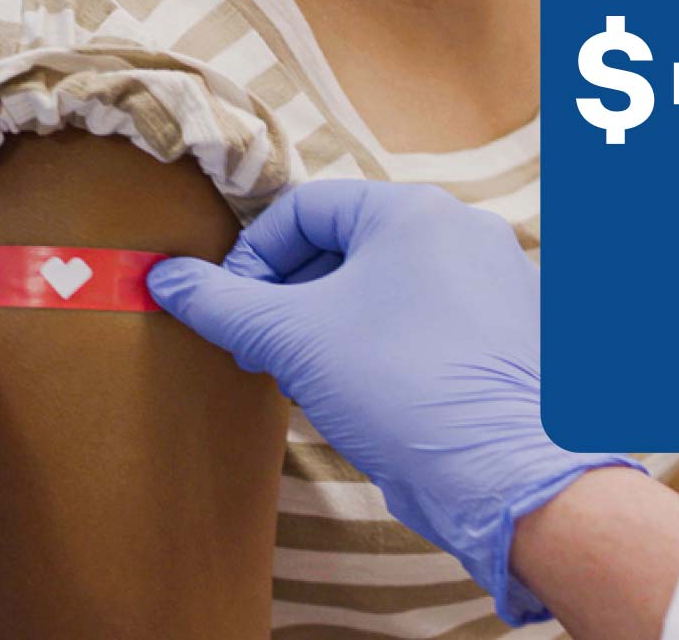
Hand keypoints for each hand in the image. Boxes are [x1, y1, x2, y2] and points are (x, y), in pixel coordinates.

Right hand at [147, 181, 644, 623]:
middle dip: (296, 292)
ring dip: (339, 318)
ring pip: (390, 280)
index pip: (306, 208)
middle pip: (350, 240)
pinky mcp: (512, 324)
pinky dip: (389, 338)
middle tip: (265, 348)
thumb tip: (166, 278)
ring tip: (315, 375)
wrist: (509, 470)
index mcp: (413, 209)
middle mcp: (463, 227)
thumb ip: (224, 303)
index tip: (234, 311)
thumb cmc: (402, 386)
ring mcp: (496, 274)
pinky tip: (372, 391)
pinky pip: (432, 313)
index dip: (255, 256)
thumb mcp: (295, 340)